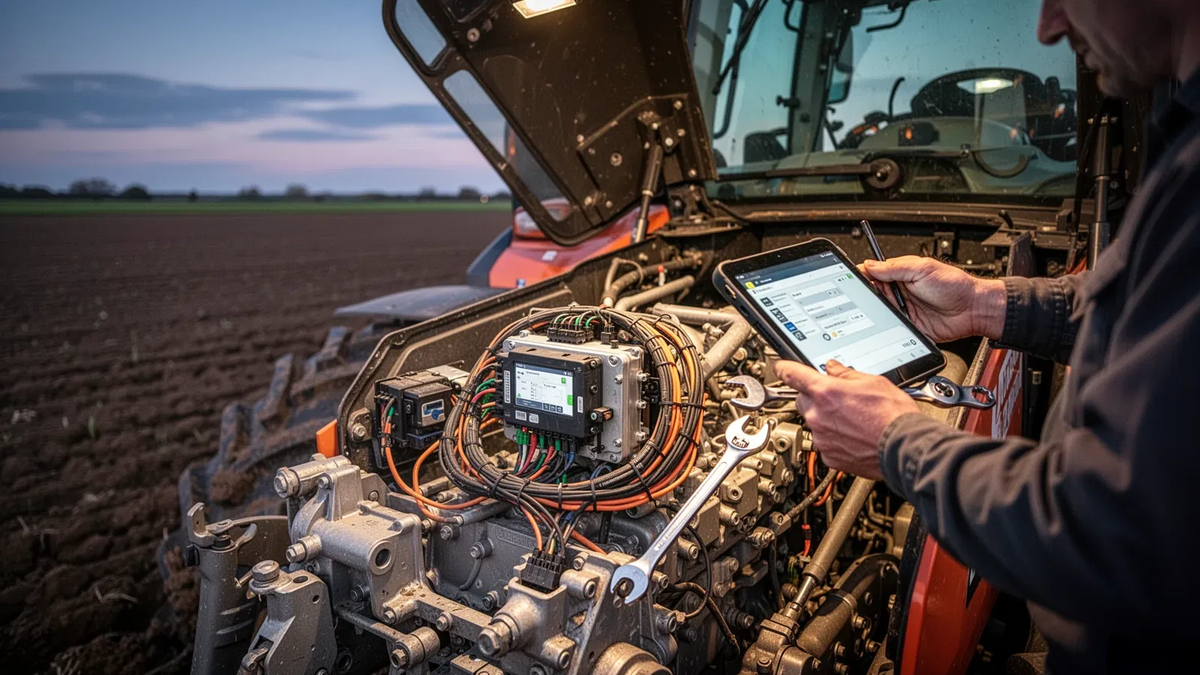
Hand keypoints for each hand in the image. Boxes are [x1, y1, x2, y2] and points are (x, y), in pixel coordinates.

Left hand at [776, 360, 919, 480]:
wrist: (904, 448)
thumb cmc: (894, 416)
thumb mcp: (873, 382)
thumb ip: (846, 374)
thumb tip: (834, 368)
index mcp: (826, 392)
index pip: (793, 375)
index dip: (785, 369)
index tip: (780, 367)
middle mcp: (818, 415)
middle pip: (803, 400)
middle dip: (816, 398)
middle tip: (838, 399)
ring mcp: (822, 438)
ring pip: (815, 423)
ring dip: (827, 419)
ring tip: (854, 420)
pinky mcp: (829, 456)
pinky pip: (825, 442)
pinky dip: (835, 439)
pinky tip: (854, 436)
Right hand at [859, 256, 1006, 341]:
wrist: (972, 310)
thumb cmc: (954, 286)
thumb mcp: (922, 269)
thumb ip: (894, 267)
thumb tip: (870, 264)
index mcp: (900, 274)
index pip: (873, 273)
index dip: (861, 275)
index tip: (851, 279)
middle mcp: (899, 291)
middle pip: (871, 293)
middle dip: (865, 295)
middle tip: (863, 297)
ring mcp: (902, 310)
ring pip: (877, 312)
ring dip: (875, 312)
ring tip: (879, 309)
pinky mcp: (906, 326)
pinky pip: (889, 327)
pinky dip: (884, 327)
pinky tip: (884, 324)